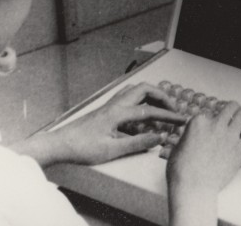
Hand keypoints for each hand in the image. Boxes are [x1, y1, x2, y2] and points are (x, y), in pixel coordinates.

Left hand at [14, 82, 186, 166]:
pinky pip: (128, 97)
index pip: (150, 110)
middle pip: (145, 89)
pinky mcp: (106, 110)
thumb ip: (137, 143)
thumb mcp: (112, 150)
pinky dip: (140, 100)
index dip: (168, 116)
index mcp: (118, 113)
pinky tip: (141, 114)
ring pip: (136, 90)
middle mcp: (115, 104)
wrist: (59, 144)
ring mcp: (110, 105)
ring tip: (161, 108)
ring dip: (151, 96)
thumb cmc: (82, 148)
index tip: (181, 121)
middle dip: (163, 97)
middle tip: (173, 110)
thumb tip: (158, 137)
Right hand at [166, 103, 240, 225]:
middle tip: (234, 121)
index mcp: (198, 122)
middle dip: (234, 112)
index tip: (212, 132)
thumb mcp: (178, 147)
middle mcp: (215, 124)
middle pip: (231, 107)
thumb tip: (192, 138)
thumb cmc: (181, 172)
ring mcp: (229, 135)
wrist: (193, 187)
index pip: (209, 114)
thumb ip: (189, 137)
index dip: (212, 123)